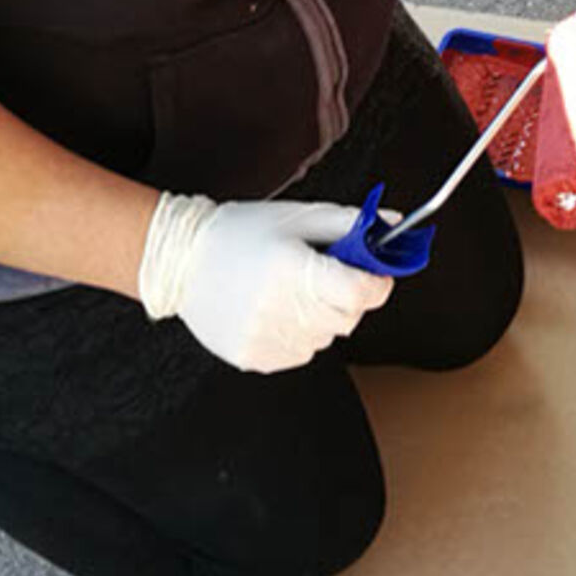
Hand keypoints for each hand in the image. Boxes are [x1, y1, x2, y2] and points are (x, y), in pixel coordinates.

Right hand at [138, 193, 391, 372]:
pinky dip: (297, 334)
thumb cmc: (240, 232)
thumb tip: (394, 226)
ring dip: (320, 317)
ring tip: (288, 291)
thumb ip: (349, 223)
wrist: (182, 260)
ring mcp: (266, 337)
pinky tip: (272, 310)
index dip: (377, 282)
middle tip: (322, 275)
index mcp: (293, 267)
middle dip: (346, 297)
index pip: (362, 292)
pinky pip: (299, 353)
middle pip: (349, 318)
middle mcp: (280, 307)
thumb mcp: (297, 216)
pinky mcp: (254, 358)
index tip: (374, 274)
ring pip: (325, 338)